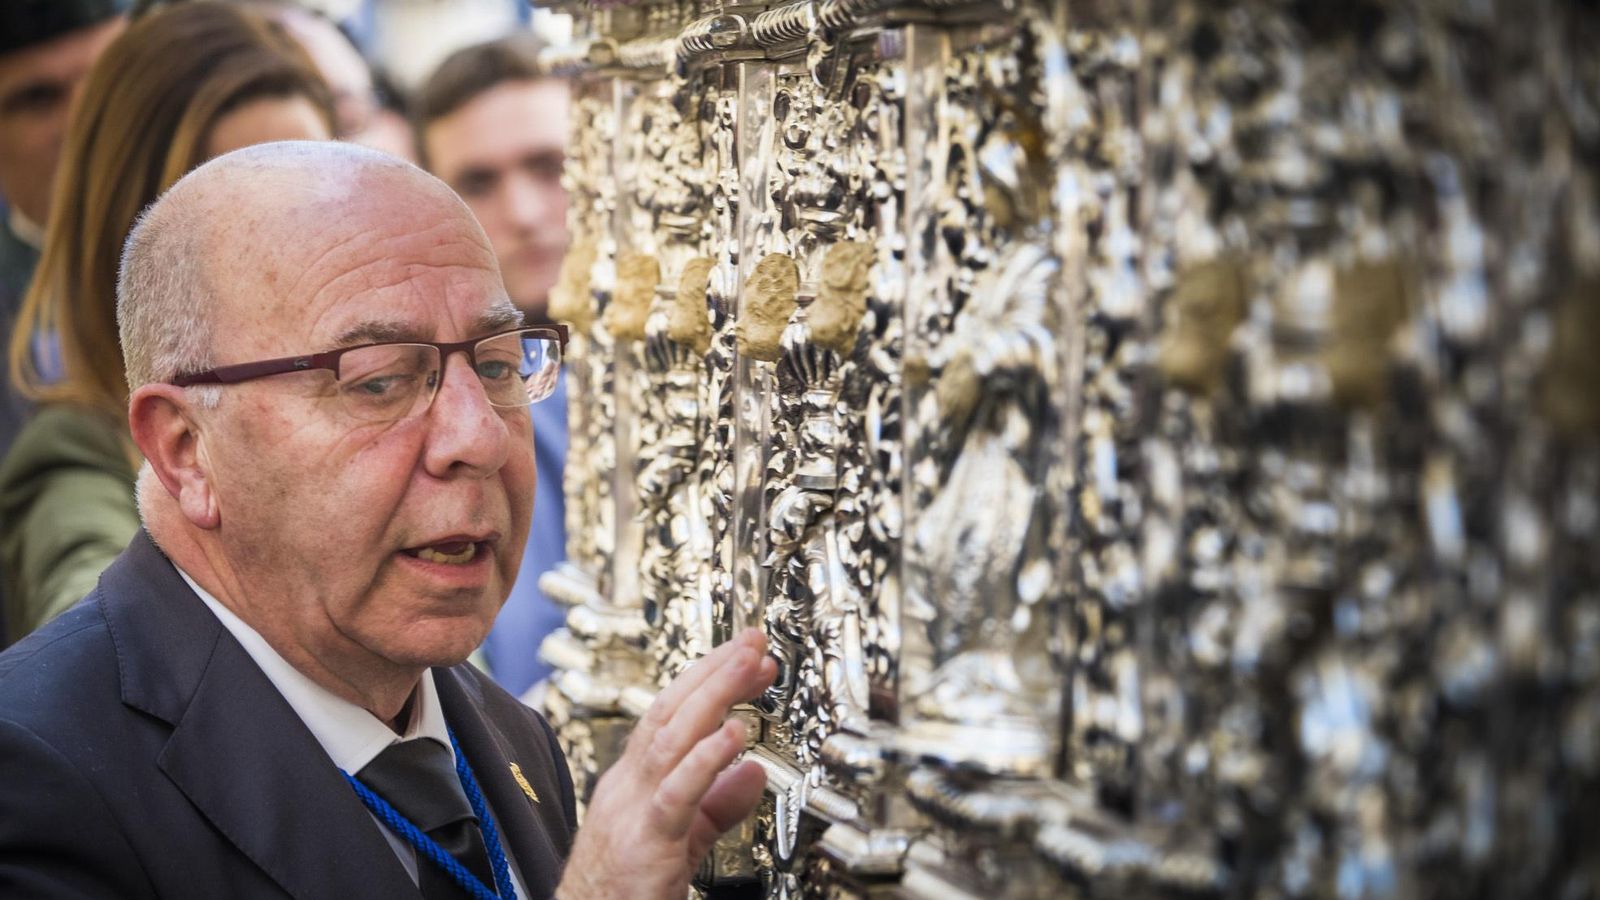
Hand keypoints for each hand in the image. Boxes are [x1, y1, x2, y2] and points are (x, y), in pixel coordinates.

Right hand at [556, 628, 776, 898]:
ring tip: (748, 666)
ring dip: (713, 696)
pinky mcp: (644, 843)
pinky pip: (676, 794)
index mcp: (634, 782)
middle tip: (752, 642)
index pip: (671, 716)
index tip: (746, 658)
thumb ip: (717, 805)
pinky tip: (734, 735)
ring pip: (670, 738)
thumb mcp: (682, 839)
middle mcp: (627, 786)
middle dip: (712, 671)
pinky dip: (705, 760)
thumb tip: (753, 771)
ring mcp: (631, 811)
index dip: (708, 681)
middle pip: (669, 712)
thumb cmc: (623, 891)